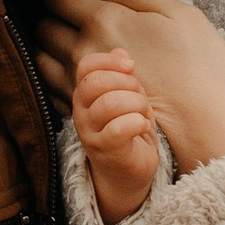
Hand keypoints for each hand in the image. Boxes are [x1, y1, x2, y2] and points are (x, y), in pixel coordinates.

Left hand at [38, 0, 224, 170]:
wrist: (208, 125)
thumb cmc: (202, 66)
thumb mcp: (181, 14)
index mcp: (104, 20)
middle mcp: (83, 50)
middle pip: (43, 26)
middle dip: (54, 17)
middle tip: (74, 17)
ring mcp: (80, 84)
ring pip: (41, 59)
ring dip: (51, 48)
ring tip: (73, 46)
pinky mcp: (83, 111)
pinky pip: (52, 89)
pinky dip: (58, 77)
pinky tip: (80, 75)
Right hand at [73, 49, 158, 224]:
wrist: (128, 172)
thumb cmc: (128, 130)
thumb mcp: (127, 97)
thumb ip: (123, 75)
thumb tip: (120, 52)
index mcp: (85, 94)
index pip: (86, 65)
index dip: (109, 61)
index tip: (130, 67)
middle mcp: (81, 112)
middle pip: (95, 82)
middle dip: (127, 83)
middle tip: (140, 97)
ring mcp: (90, 133)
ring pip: (110, 103)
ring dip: (136, 104)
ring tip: (142, 114)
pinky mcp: (104, 151)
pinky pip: (119, 129)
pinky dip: (138, 123)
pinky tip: (142, 127)